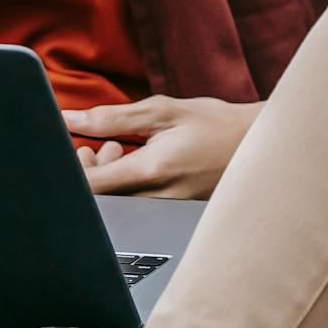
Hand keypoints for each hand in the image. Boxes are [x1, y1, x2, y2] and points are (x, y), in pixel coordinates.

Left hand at [66, 95, 259, 198]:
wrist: (258, 144)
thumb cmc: (215, 124)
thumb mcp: (163, 111)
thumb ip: (112, 117)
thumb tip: (70, 120)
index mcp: (152, 171)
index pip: (89, 186)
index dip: (74, 170)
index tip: (81, 148)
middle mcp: (157, 199)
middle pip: (100, 200)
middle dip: (92, 172)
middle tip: (104, 145)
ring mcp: (166, 212)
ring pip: (117, 204)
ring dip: (111, 177)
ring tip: (124, 150)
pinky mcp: (172, 215)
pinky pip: (136, 207)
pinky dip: (129, 186)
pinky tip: (143, 165)